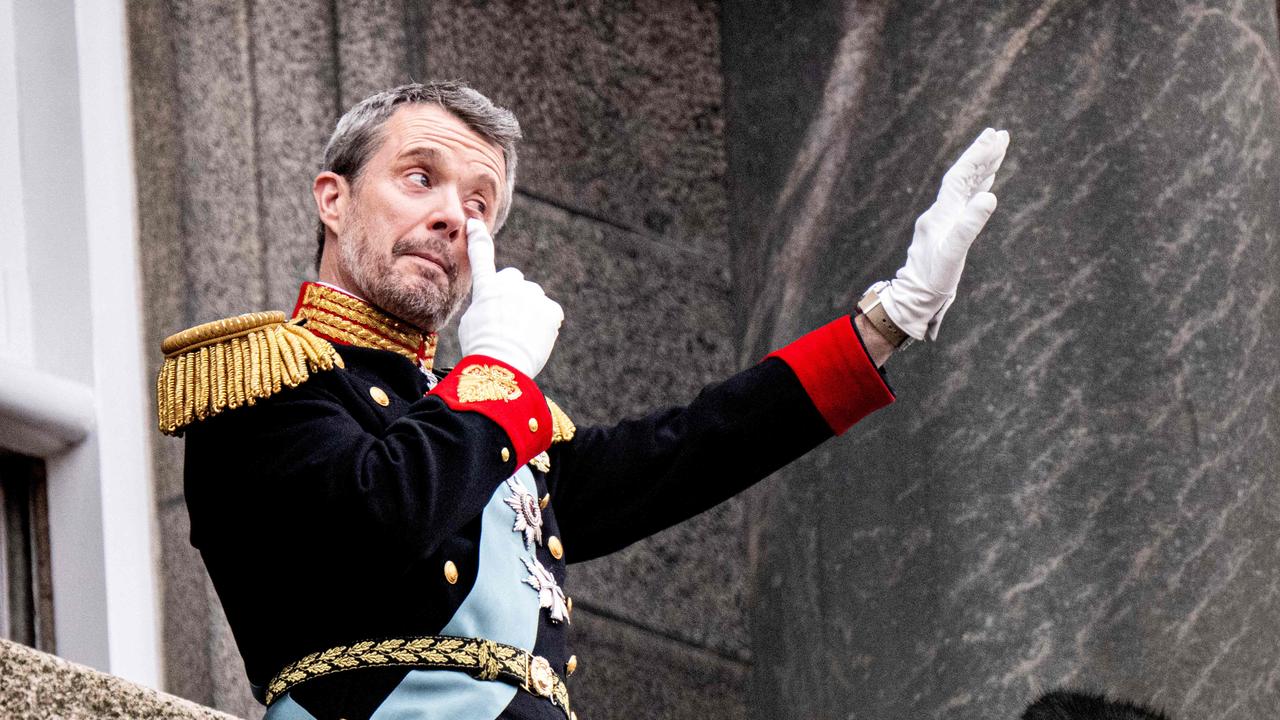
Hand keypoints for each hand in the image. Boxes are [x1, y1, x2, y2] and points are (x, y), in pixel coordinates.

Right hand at [458, 219, 563, 377]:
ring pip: (533, 298)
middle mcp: (510, 286)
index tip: (475, 223)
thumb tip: (497, 304)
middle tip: (508, 319)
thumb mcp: (470, 322)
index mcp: (486, 288)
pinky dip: (545, 323)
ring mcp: (533, 296)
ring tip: (520, 336)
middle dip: (513, 293)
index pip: (481, 256)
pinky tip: (534, 338)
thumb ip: (485, 304)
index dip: (478, 238)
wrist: (502, 365)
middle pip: (514, 280)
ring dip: (529, 310)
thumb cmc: (481, 348)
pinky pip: (550, 313)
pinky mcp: (552, 310)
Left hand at [878, 127, 1008, 340]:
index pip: (960, 176)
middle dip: (982, 154)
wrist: (916, 294)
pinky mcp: (948, 228)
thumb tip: (989, 196)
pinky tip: (987, 181)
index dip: (977, 156)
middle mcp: (941, 211)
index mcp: (942, 213)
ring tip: (999, 148)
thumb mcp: (954, 252)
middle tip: (1002, 134)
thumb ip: (970, 224)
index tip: (994, 137)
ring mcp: (944, 219)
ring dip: (982, 167)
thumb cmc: (934, 277)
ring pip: (965, 186)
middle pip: (963, 176)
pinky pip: (965, 201)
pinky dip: (978, 187)